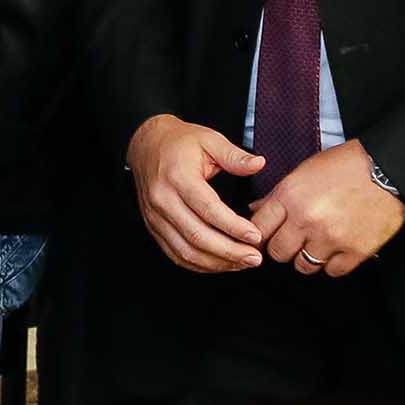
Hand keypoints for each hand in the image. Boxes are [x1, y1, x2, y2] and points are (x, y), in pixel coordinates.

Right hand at [124, 114, 267, 272]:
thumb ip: (234, 155)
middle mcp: (162, 199)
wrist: (145, 144)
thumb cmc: (179, 142)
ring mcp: (155, 216)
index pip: (208, 209)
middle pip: (197, 236)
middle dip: (229, 252)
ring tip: (241, 263)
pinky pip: (174, 253)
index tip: (255, 236)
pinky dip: (198, 264)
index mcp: (178, 177)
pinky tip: (220, 263)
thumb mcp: (210, 140)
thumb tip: (259, 164)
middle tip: (255, 258)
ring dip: (216, 262)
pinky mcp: (153, 226)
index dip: (233, 226)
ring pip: (185, 250)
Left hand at [250, 139, 404, 275]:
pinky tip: (337, 249)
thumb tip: (255, 209)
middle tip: (293, 241)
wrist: (388, 169)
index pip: (258, 228)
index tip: (266, 237)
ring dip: (307, 257)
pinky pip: (333, 271)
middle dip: (282, 248)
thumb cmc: (345, 166)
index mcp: (289, 196)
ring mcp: (331, 237)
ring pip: (303, 265)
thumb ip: (277, 194)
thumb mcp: (303, 171)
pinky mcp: (356, 250)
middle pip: (277, 252)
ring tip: (317, 244)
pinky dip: (333, 263)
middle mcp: (307, 219)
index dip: (259, 235)